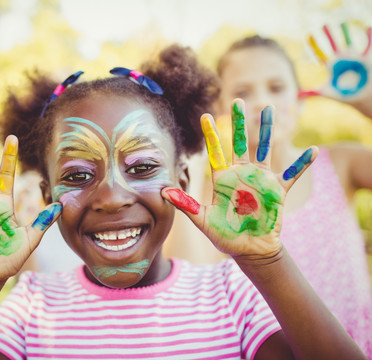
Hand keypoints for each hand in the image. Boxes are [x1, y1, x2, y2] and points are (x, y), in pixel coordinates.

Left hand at [162, 99, 317, 257]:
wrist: (249, 250)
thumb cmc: (224, 235)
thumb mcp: (203, 220)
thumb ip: (186, 204)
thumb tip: (164, 191)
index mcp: (223, 179)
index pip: (216, 152)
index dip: (211, 134)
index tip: (205, 115)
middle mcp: (241, 174)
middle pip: (241, 142)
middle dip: (239, 122)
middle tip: (238, 101)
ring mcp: (260, 180)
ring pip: (264, 149)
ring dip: (267, 130)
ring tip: (269, 108)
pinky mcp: (277, 191)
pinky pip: (291, 174)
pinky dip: (301, 164)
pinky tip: (312, 150)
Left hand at [301, 22, 371, 116]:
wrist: (362, 96)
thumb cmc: (346, 95)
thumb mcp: (327, 92)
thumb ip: (312, 92)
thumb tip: (296, 96)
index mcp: (332, 66)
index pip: (320, 54)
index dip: (314, 45)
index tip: (308, 35)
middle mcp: (341, 59)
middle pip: (332, 44)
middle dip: (328, 35)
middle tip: (323, 25)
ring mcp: (353, 57)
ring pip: (348, 41)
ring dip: (345, 32)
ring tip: (341, 22)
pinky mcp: (365, 59)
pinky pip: (367, 45)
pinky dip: (369, 37)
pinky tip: (368, 27)